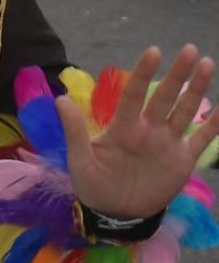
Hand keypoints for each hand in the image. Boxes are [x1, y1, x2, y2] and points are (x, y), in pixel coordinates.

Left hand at [58, 45, 218, 219]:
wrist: (116, 213)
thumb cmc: (94, 183)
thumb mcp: (80, 159)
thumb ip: (74, 130)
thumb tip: (60, 98)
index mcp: (123, 126)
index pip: (134, 94)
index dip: (143, 73)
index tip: (154, 51)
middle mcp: (148, 129)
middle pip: (165, 96)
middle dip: (177, 74)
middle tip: (190, 49)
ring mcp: (167, 142)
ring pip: (185, 111)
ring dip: (196, 89)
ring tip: (208, 64)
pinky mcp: (182, 160)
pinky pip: (201, 139)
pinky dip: (214, 124)